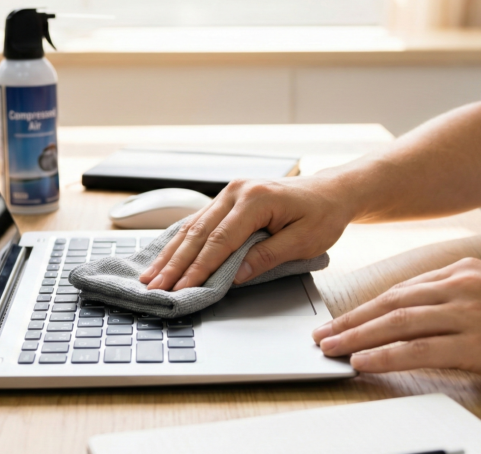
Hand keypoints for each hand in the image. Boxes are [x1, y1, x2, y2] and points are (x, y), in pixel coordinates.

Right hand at [139, 174, 354, 290]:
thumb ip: (268, 256)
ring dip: (171, 254)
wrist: (330, 191)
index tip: (182, 288)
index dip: (199, 268)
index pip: (219, 240)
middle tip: (155, 287)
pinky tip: (166, 257)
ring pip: (192, 227)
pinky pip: (199, 222)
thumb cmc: (323, 214)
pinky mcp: (228, 200)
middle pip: (198, 233)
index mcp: (255, 199)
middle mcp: (236, 191)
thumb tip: (236, 276)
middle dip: (174, 264)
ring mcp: (230, 193)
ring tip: (150, 276)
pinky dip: (181, 243)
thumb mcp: (305, 240)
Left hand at [313, 258, 480, 391]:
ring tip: (331, 349)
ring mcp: (468, 314)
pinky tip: (363, 362)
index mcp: (465, 272)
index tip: (341, 319)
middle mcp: (462, 287)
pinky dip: (385, 355)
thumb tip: (422, 311)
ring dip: (357, 337)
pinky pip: (419, 350)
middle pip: (390, 303)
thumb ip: (461, 296)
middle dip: (350, 320)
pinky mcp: (477, 344)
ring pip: (397, 324)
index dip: (366, 307)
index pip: (402, 290)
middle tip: (321, 335)